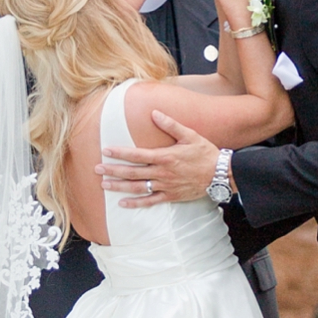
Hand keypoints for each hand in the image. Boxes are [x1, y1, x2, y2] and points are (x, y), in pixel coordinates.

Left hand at [97, 111, 221, 206]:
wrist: (220, 174)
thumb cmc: (205, 153)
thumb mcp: (190, 135)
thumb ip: (170, 125)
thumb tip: (155, 113)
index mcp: (165, 156)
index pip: (137, 155)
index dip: (120, 153)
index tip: (105, 151)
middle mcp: (162, 173)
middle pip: (133, 172)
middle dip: (113, 171)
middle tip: (97, 170)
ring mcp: (166, 186)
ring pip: (138, 188)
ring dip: (119, 187)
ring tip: (104, 185)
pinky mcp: (170, 196)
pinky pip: (150, 201)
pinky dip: (136, 203)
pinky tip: (123, 203)